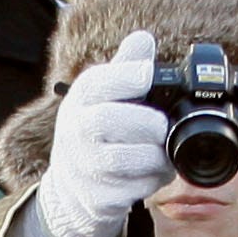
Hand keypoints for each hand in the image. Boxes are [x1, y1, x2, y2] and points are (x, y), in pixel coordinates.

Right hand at [36, 30, 174, 236]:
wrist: (72, 189)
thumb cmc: (97, 133)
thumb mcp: (104, 95)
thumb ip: (126, 65)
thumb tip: (143, 39)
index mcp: (82, 99)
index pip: (98, 82)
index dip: (127, 76)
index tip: (149, 76)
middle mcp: (77, 131)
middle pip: (107, 121)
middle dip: (144, 122)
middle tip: (163, 126)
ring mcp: (85, 167)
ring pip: (121, 159)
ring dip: (153, 155)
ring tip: (165, 153)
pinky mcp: (98, 197)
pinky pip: (132, 189)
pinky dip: (152, 181)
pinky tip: (157, 173)